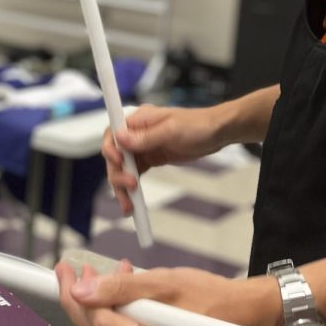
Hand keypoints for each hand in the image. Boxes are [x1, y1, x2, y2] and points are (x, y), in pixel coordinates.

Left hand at [55, 261, 276, 325]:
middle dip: (81, 304)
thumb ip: (122, 289)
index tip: (67, 270)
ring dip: (97, 311)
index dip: (78, 297)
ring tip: (99, 278)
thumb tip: (81, 291)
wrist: (246, 318)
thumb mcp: (167, 283)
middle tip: (73, 273)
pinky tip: (118, 298)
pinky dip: (114, 323)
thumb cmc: (213, 297)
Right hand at [103, 103, 224, 214]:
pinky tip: (132, 202)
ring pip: (123, 168)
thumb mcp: (171, 130)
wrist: (216, 133)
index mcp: (139, 119)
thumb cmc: (197, 125)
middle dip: (117, 173)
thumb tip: (120, 139)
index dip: (110, 148)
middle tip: (130, 187)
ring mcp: (143, 146)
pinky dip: (131, 188)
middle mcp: (137, 132)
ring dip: (122, 186)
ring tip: (129, 205)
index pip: (113, 133)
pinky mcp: (151, 158)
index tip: (117, 162)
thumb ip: (145, 137)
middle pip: (115, 155)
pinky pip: (135, 173)